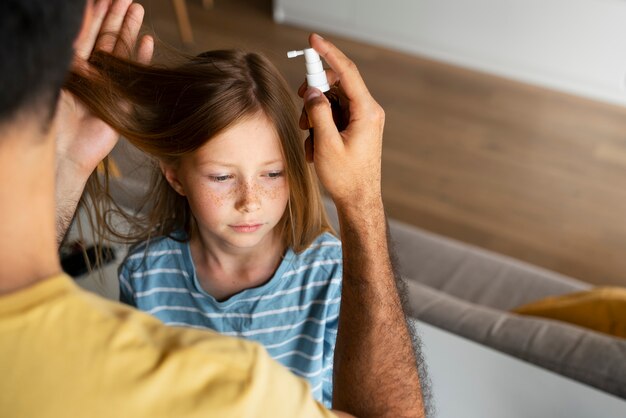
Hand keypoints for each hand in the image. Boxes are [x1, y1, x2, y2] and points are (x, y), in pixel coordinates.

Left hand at [55, 0, 153, 176]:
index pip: (85, 33)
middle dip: (115, 16)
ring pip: (120, 52)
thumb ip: (69, 47)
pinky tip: (146, 40)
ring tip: (137, 8)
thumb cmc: (50, 116)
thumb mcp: (55, 73)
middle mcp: (90, 74)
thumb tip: (78, 17)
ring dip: (129, 30)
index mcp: (70, 67)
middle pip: (105, 38)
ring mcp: (107, 87)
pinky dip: (141, 57)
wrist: (62, 151)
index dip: (95, 14)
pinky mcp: (122, 103)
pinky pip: (134, 75)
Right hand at [298, 33, 384, 208]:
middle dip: (314, 93)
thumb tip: (312, 91)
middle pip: (336, 84)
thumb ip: (318, 113)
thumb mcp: (327, 144)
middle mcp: (367, 111)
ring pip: (332, 101)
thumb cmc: (346, 177)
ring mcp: (362, 119)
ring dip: (314, 115)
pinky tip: (316, 147)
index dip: (328, 53)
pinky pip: (333, 116)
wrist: (358, 199)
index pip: (347, 72)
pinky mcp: (355, 128)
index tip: (313, 40)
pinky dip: (320, 126)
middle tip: (300, 102)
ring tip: (309, 139)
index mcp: (366, 111)